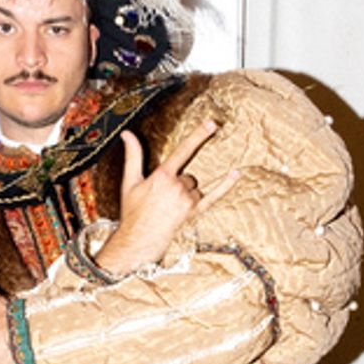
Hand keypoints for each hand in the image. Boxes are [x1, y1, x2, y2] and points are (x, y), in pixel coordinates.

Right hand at [95, 121, 239, 275]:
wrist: (139, 240)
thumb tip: (127, 134)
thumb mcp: (130, 182)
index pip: (183, 150)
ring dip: (185, 194)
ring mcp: (188, 200)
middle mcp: (177, 186)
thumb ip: (133, 156)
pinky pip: (214, 196)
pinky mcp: (195, 212)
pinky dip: (225, 185)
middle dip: (177, 184)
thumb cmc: (133, 212)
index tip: (211, 123)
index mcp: (162, 176)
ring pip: (195, 188)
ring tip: (168, 208)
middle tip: (161, 199)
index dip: (198, 135)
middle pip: (188, 175)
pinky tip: (236, 173)